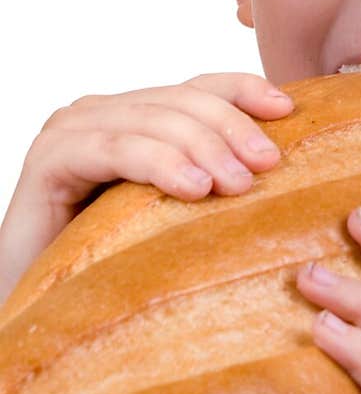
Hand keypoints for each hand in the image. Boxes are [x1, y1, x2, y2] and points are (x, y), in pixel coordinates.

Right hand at [0, 73, 294, 304]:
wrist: (40, 306)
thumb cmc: (114, 266)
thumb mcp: (174, 215)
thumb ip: (210, 181)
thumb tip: (278, 171)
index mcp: (135, 117)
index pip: (198, 87)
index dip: (243, 90)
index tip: (287, 109)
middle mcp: (103, 113)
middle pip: (181, 100)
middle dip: (231, 127)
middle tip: (269, 163)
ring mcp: (72, 130)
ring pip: (152, 121)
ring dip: (202, 148)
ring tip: (238, 183)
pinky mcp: (49, 159)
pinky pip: (114, 151)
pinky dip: (158, 164)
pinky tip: (193, 188)